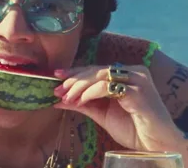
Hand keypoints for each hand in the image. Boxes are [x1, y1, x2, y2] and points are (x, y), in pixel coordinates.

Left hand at [53, 65, 182, 150]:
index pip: (95, 69)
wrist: (156, 145)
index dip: (75, 72)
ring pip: (100, 75)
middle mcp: (132, 72)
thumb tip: (58, 100)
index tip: (56, 75)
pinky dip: (91, 93)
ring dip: (79, 86)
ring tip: (66, 97)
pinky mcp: (138, 91)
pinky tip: (81, 100)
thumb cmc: (132, 128)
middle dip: (73, 79)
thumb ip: (82, 104)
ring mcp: (137, 79)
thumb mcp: (101, 113)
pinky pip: (107, 87)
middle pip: (95, 70)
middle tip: (57, 89)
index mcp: (125, 74)